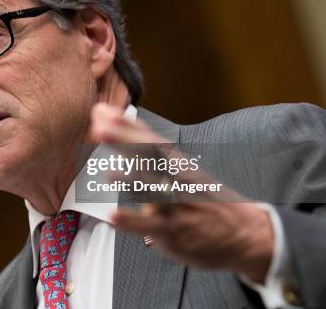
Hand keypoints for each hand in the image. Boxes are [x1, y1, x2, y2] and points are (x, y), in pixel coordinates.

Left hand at [89, 103, 274, 282]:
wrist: (247, 236)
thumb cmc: (207, 202)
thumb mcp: (183, 175)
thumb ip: (151, 161)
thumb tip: (121, 138)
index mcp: (178, 165)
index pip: (150, 139)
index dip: (127, 125)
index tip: (103, 111)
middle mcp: (180, 181)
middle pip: (152, 156)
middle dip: (126, 140)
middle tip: (99, 126)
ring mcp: (179, 207)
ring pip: (156, 190)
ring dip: (132, 180)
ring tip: (109, 172)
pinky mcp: (175, 232)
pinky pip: (152, 227)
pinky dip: (132, 222)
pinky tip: (113, 217)